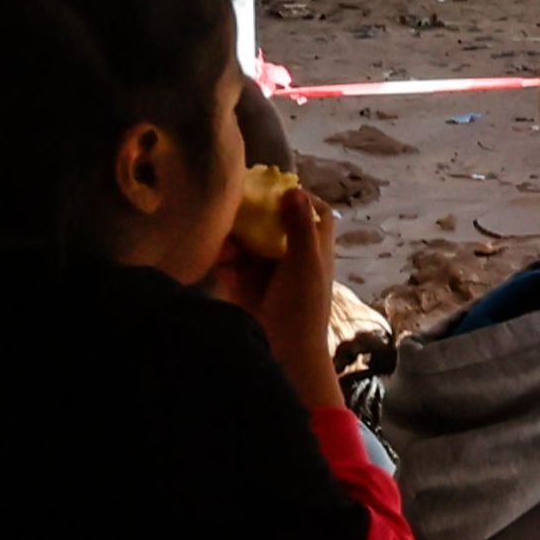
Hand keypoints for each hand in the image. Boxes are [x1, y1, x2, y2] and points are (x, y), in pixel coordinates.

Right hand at [208, 183, 345, 411]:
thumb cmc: (302, 307)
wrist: (282, 349)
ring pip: (247, 239)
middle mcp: (291, 253)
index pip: (314, 211)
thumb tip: (294, 190)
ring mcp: (267, 267)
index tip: (277, 189)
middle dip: (252, 217)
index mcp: (314, 248)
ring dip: (235, 242)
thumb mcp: (304, 263)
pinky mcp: (246, 282)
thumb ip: (299, 227)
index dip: (300, 198)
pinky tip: (225, 271)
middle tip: (234, 211)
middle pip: (273, 220)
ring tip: (229, 253)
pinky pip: (231, 261)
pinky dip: (227, 263)